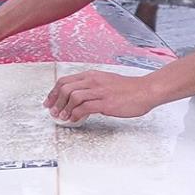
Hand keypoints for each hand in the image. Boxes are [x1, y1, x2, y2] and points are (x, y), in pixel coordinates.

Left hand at [44, 69, 160, 123]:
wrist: (145, 90)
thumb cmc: (129, 88)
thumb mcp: (107, 82)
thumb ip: (92, 87)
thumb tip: (79, 97)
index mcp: (92, 75)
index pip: (65, 80)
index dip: (53, 92)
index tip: (49, 102)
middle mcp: (93, 81)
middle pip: (65, 88)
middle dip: (55, 101)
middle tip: (53, 112)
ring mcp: (99, 91)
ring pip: (72, 97)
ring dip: (64, 109)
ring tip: (62, 117)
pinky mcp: (105, 103)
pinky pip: (84, 108)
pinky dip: (75, 115)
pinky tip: (75, 120)